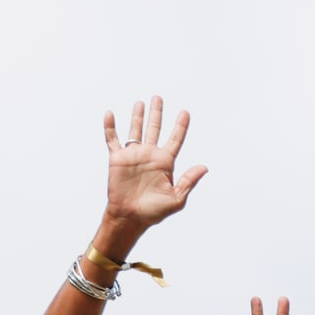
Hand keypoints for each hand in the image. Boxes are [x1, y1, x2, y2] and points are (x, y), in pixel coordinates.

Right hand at [101, 96, 208, 238]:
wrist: (130, 217)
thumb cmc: (154, 211)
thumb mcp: (177, 198)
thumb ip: (189, 181)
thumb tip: (204, 167)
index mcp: (165, 162)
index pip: (175, 139)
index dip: (180, 126)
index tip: (185, 112)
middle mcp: (150, 155)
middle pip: (155, 129)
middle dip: (157, 114)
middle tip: (158, 97)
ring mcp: (133, 155)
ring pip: (136, 130)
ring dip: (137, 116)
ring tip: (141, 102)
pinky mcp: (117, 159)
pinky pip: (112, 139)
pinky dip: (110, 127)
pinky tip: (110, 114)